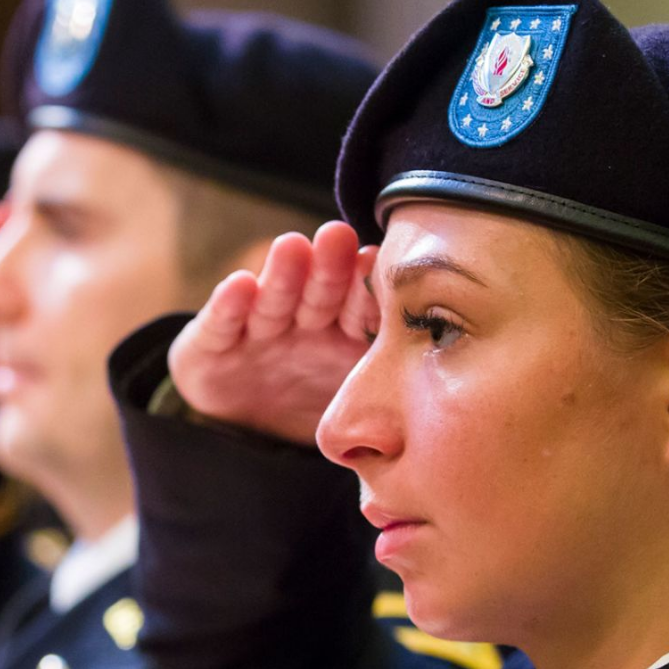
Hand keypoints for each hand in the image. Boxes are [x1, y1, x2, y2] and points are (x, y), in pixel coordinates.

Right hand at [169, 221, 378, 445]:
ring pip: (275, 302)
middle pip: (319, 295)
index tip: (380, 262)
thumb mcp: (350, 403)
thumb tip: (457, 393)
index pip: (361, 309)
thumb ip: (388, 387)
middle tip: (338, 237)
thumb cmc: (307, 404)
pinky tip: (239, 285)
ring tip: (292, 248)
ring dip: (283, 276)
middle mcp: (304, 326)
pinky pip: (223, 325)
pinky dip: (229, 306)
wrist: (242, 432)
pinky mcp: (212, 344)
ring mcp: (258, 332)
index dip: (367, 288)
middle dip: (329, 267)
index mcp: (344, 338)